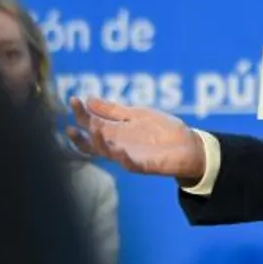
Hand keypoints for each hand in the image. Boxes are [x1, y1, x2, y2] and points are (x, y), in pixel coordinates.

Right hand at [68, 97, 206, 184]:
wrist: (190, 145)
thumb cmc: (162, 130)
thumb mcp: (136, 115)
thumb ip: (113, 110)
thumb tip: (88, 98)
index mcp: (115, 132)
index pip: (90, 124)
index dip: (80, 113)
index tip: (73, 99)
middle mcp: (118, 145)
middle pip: (92, 143)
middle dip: (81, 135)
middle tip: (73, 124)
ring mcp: (130, 156)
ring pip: (107, 153)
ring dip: (99, 142)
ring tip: (94, 129)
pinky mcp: (145, 165)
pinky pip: (131, 164)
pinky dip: (123, 158)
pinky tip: (119, 150)